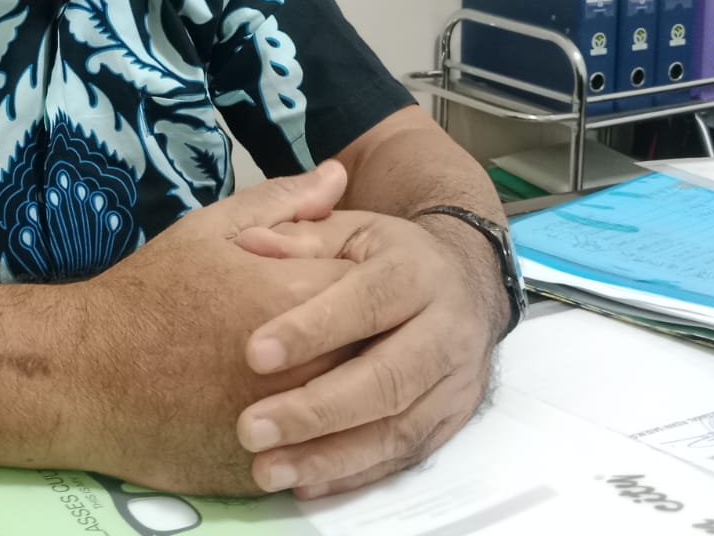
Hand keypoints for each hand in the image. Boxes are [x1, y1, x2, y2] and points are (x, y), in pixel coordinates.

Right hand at [65, 163, 357, 494]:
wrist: (87, 372)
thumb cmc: (147, 294)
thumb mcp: (210, 229)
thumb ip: (284, 201)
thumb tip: (338, 175)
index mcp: (293, 295)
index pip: (374, 286)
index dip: (370, 281)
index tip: (353, 280)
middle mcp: (302, 363)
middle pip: (378, 351)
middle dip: (374, 337)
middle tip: (352, 327)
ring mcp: (286, 421)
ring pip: (357, 411)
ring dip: (354, 391)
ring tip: (331, 370)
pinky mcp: (267, 466)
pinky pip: (322, 456)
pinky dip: (324, 438)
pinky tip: (307, 417)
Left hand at [230, 209, 500, 497]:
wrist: (464, 280)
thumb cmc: (385, 256)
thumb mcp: (348, 228)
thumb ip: (298, 236)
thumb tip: (250, 243)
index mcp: (416, 271)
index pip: (366, 302)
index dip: (311, 329)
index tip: (253, 354)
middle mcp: (447, 328)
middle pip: (387, 379)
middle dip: (315, 410)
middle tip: (249, 430)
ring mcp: (457, 381)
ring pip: (399, 429)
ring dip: (330, 457)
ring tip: (267, 470)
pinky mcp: (455, 420)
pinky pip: (406, 458)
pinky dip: (355, 475)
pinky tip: (305, 484)